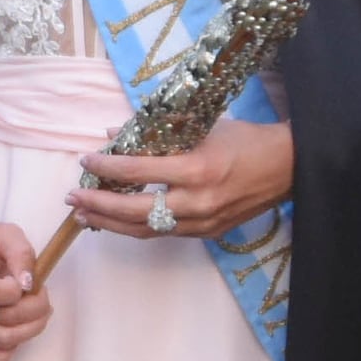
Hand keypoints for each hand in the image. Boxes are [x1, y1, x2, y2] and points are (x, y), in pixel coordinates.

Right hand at [0, 218, 48, 360]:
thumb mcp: (8, 234)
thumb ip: (22, 255)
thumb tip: (27, 286)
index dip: (17, 292)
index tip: (25, 281)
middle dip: (33, 311)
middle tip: (43, 296)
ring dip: (28, 329)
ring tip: (38, 313)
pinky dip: (2, 354)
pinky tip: (16, 336)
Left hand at [70, 118, 291, 242]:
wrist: (287, 168)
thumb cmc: (245, 140)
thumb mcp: (201, 127)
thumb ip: (155, 133)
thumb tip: (112, 134)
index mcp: (196, 168)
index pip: (138, 172)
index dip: (107, 168)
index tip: (86, 161)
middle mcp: (197, 201)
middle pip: (134, 211)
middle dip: (98, 205)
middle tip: (72, 199)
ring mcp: (202, 222)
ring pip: (145, 230)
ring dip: (110, 224)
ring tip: (84, 216)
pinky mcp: (207, 233)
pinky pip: (164, 234)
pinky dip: (136, 228)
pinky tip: (117, 221)